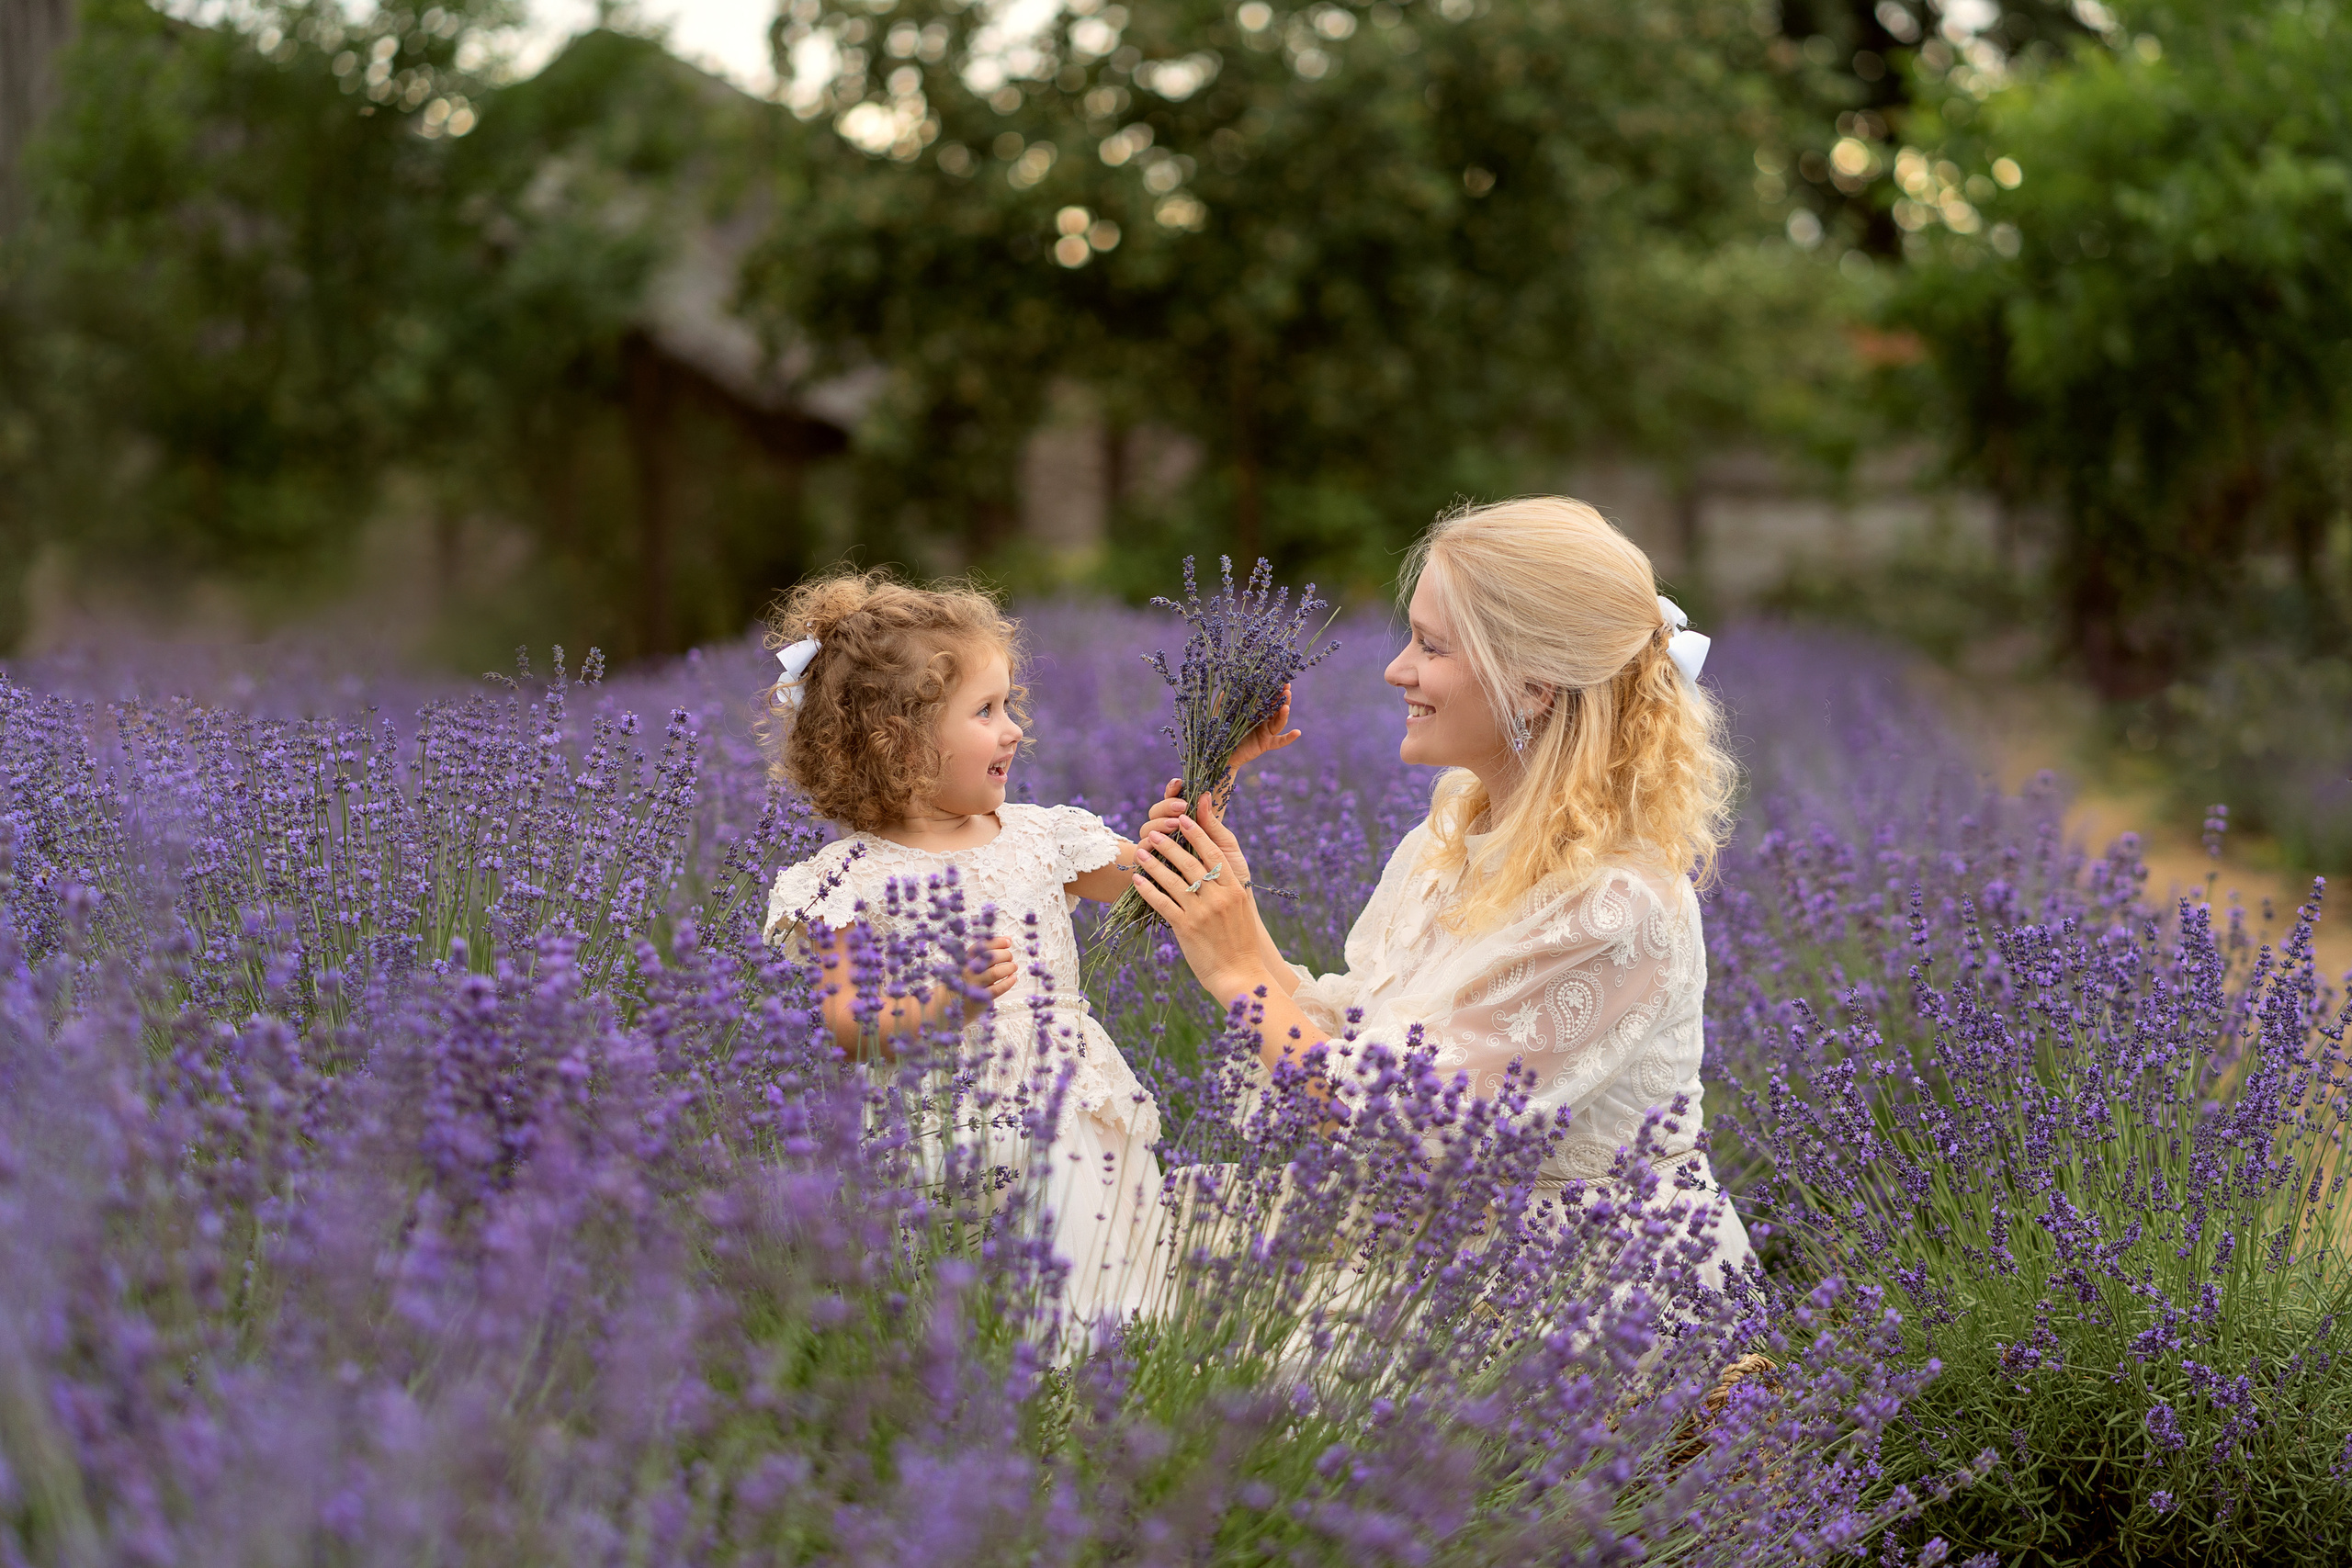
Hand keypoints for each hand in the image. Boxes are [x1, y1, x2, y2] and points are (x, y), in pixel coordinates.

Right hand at [968, 935, 1017, 999]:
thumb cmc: (970, 978)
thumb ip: (989, 950)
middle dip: (1005, 955)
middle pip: (990, 957)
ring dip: (1008, 968)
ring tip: (1013, 966)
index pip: (982, 945)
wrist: (957, 1001)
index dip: (997, 941)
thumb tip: (1008, 938)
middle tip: (1010, 957)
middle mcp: (969, 970)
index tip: (1008, 942)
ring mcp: (975, 984)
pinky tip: (1013, 978)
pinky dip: (1008, 982)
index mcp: (967, 959)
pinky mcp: (982, 998)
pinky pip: (998, 988)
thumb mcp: (974, 963)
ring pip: (995, 973)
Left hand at [1128, 813, 1267, 1003]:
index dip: (1198, 834)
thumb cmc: (1240, 943)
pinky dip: (1148, 890)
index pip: (1214, 854)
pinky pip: (1163, 903)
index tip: (1185, 819)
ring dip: (1154, 863)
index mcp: (1234, 890)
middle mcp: (1219, 897)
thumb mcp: (1240, 909)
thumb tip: (1209, 868)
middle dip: (1169, 844)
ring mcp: (1202, 913)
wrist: (1241, 974)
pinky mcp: (1187, 928)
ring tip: (1141, 852)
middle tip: (1154, 832)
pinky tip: (1138, 881)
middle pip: (1190, 862)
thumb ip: (1226, 888)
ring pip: (1173, 880)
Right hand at [1143, 781, 1252, 891]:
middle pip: (1155, 814)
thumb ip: (1215, 826)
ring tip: (1171, 828)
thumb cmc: (1232, 878)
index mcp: (1187, 828)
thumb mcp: (1227, 851)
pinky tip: (1150, 852)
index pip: (1172, 802)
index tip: (1179, 783)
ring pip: (1145, 834)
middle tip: (1181, 810)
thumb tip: (1205, 795)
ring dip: (1156, 827)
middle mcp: (1170, 839)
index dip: (1171, 791)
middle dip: (1166, 808)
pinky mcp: (1151, 879)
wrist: (1231, 916)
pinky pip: (1140, 861)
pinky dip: (1143, 855)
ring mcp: (1158, 857)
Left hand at [1227, 684, 1299, 771]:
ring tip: (1286, 707)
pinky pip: (1279, 742)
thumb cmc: (1222, 734)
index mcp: (1255, 712)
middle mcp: (1263, 721)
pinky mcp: (1266, 744)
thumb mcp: (1222, 717)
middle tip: (1287, 689)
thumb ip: (1224, 705)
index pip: (1268, 699)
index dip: (1275, 691)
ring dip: (1284, 714)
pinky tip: (1297, 732)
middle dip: (1283, 699)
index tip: (1282, 681)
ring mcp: (1266, 733)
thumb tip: (1224, 691)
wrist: (1221, 754)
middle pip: (1277, 709)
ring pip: (1279, 722)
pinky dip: (1288, 738)